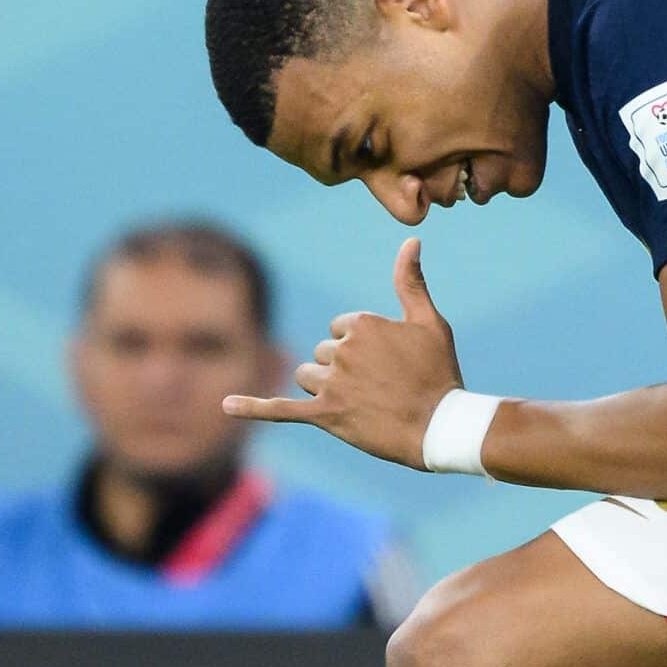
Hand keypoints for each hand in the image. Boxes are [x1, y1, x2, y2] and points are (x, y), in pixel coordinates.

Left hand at [222, 239, 464, 468]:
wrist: (440, 426)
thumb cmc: (439, 372)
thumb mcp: (430, 323)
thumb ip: (411, 281)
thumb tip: (411, 240)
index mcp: (362, 324)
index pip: (342, 327)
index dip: (364, 346)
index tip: (390, 363)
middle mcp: (341, 349)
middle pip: (323, 352)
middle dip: (344, 367)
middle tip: (381, 386)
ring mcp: (331, 384)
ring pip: (308, 376)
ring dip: (324, 386)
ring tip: (360, 402)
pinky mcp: (325, 414)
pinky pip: (281, 408)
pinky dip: (253, 407)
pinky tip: (226, 406)